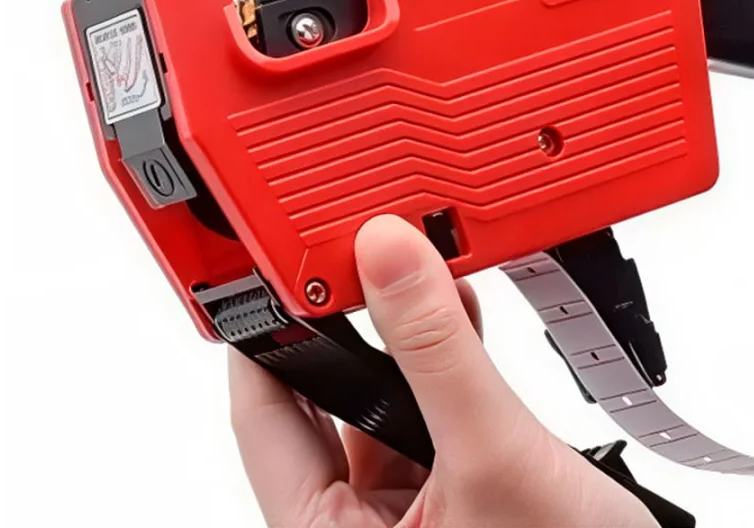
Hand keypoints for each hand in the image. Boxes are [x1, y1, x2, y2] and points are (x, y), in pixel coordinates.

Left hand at [230, 214, 656, 527]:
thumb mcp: (493, 455)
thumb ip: (438, 352)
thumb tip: (389, 256)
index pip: (260, 414)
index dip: (266, 329)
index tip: (280, 259)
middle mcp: (355, 526)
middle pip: (319, 399)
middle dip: (344, 323)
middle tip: (355, 252)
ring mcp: (404, 511)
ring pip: (377, 401)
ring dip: (403, 338)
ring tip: (415, 273)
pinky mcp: (447, 492)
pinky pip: (425, 410)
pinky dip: (442, 360)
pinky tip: (460, 313)